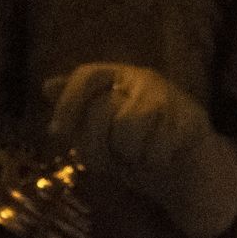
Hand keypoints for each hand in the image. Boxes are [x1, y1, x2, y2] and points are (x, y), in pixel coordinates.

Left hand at [44, 63, 236, 237]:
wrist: (184, 161)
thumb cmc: (135, 143)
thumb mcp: (98, 127)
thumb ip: (77, 107)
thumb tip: (47, 86)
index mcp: (119, 76)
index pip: (87, 75)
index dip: (68, 103)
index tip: (56, 133)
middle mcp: (142, 79)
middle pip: (102, 109)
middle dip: (97, 146)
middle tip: (107, 161)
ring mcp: (168, 95)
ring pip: (128, 126)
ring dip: (127, 153)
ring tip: (136, 155)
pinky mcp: (189, 116)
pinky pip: (156, 145)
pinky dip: (152, 161)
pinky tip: (159, 157)